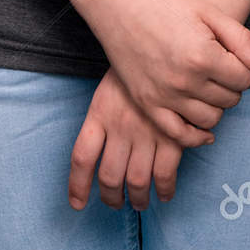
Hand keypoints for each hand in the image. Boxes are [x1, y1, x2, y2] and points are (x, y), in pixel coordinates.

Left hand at [68, 69, 187, 210]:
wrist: (166, 45)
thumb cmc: (136, 66)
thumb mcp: (109, 86)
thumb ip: (102, 117)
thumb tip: (99, 149)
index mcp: (100, 113)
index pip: (82, 157)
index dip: (77, 186)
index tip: (78, 204)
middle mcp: (120, 127)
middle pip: (109, 176)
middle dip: (112, 197)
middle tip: (117, 203)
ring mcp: (146, 133)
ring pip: (136, 180)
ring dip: (138, 198)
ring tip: (141, 202)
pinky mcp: (172, 135)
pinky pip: (164, 174)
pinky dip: (165, 189)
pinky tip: (165, 193)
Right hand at [80, 0, 249, 144]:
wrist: (118, 1)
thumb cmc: (166, 1)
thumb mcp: (209, 12)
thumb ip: (242, 40)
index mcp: (203, 55)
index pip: (244, 79)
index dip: (243, 67)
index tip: (230, 55)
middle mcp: (184, 81)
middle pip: (229, 100)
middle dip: (232, 86)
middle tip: (220, 68)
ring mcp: (163, 96)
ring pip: (210, 120)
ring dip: (217, 106)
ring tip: (209, 86)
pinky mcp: (146, 104)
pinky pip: (179, 135)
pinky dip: (196, 136)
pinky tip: (203, 127)